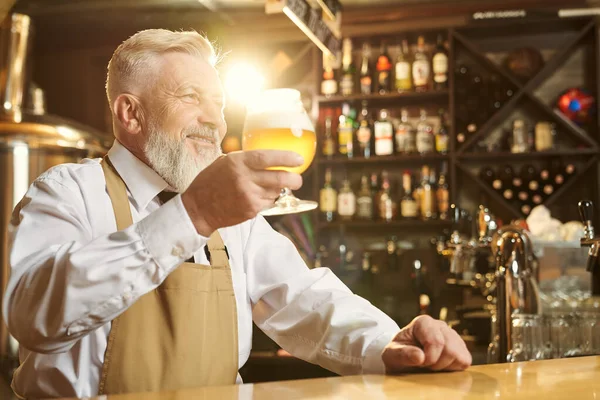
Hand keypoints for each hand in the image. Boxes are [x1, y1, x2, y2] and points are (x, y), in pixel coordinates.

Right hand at [181, 150, 303, 235]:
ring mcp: (248, 196)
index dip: (286, 158)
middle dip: (294, 179)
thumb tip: (271, 158)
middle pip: (279, 178)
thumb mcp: (225, 162)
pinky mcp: (250, 210)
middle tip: (298, 180)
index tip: (299, 159)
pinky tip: (256, 197)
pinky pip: (268, 203)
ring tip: (265, 188)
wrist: (199, 207)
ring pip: (276, 192)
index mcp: (238, 162)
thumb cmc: (211, 182)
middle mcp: (244, 178)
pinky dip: (267, 200)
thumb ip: (246, 160)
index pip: (267, 158)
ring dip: (277, 190)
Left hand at [382, 315, 471, 372]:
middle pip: (450, 350)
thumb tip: (420, 357)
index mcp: (424, 322)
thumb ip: (403, 354)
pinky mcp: (461, 348)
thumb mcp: (392, 355)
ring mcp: (453, 336)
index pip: (436, 341)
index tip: (419, 362)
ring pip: (459, 356)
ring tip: (431, 364)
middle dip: (436, 363)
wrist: (403, 357)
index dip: (429, 358)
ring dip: (444, 366)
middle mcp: (440, 325)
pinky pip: (465, 361)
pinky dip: (453, 368)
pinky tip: (440, 365)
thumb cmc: (398, 353)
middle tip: (424, 364)